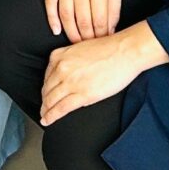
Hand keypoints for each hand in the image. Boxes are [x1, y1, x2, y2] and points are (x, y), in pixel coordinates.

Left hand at [37, 24, 153, 123]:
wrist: (124, 52)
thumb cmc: (109, 49)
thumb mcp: (80, 50)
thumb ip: (70, 62)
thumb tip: (68, 78)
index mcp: (60, 55)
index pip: (46, 76)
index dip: (46, 88)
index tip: (45, 93)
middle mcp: (61, 68)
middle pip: (47, 89)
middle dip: (44, 100)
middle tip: (43, 108)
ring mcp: (70, 82)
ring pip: (51, 100)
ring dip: (46, 110)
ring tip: (45, 116)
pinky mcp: (82, 94)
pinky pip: (61, 108)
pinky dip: (52, 116)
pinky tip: (48, 120)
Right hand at [46, 0, 122, 39]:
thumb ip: (114, 7)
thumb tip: (109, 30)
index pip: (99, 20)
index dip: (100, 37)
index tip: (101, 45)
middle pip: (82, 21)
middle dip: (86, 39)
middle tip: (88, 48)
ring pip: (65, 15)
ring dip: (70, 33)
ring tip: (75, 43)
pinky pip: (50, 3)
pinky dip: (52, 19)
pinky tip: (56, 30)